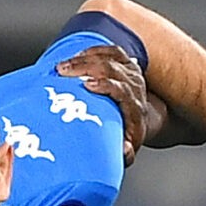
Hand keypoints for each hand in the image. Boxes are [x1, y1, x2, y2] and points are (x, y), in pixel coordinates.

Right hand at [57, 46, 156, 164]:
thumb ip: (126, 154)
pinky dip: (94, 50)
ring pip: (110, 58)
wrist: (141, 122)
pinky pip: (112, 51)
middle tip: (63, 71)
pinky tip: (78, 55)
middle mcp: (136, 88)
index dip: (107, 85)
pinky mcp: (127, 64)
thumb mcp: (127, 149)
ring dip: (84, 59)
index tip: (88, 84)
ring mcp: (132, 74)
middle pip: (113, 70)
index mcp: (135, 108)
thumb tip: (123, 150)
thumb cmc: (128, 135)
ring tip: (63, 65)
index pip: (123, 91)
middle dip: (86, 68)